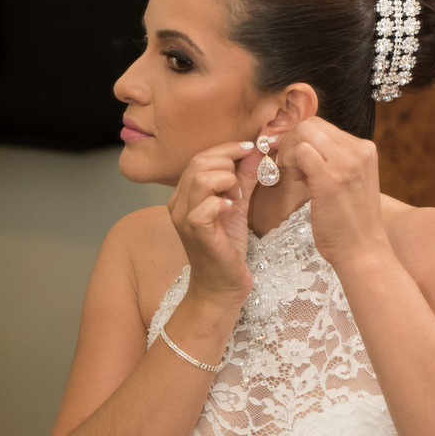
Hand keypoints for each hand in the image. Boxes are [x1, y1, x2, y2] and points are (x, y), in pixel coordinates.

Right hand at [167, 140, 260, 303]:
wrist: (220, 287)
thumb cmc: (226, 249)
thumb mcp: (236, 206)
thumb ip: (243, 178)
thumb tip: (257, 152)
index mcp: (184, 194)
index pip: (200, 157)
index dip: (227, 148)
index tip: (250, 149)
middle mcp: (178, 203)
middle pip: (199, 162)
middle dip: (229, 161)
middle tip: (243, 179)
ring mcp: (184, 219)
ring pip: (200, 178)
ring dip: (227, 180)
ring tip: (236, 197)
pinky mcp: (196, 234)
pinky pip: (204, 207)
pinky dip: (222, 202)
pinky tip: (231, 209)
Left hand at [277, 117, 387, 266]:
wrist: (362, 251)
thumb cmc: (350, 223)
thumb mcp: (347, 183)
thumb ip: (331, 162)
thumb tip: (301, 146)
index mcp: (365, 149)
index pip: (322, 126)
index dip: (300, 139)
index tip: (295, 161)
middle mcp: (360, 150)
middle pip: (311, 124)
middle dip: (291, 142)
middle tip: (290, 167)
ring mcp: (347, 162)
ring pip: (304, 132)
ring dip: (289, 151)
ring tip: (296, 175)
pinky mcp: (331, 177)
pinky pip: (300, 151)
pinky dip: (290, 161)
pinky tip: (297, 180)